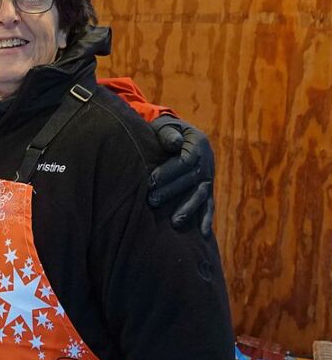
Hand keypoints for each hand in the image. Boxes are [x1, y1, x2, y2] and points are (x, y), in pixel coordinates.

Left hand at [148, 115, 215, 235]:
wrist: (178, 133)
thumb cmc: (166, 130)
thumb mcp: (166, 126)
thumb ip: (169, 135)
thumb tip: (175, 143)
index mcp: (197, 143)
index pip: (184, 161)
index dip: (167, 172)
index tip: (150, 182)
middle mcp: (207, 161)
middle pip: (191, 179)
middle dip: (171, 192)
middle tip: (152, 200)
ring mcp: (209, 175)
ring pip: (201, 194)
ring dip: (188, 208)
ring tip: (174, 221)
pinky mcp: (207, 187)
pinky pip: (209, 204)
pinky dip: (206, 218)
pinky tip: (203, 234)